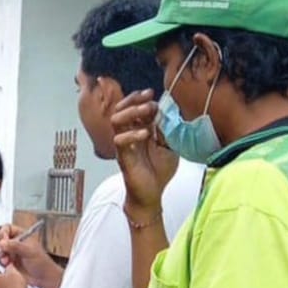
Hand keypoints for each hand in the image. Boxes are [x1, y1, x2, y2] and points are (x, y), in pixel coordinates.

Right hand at [0, 227, 56, 284]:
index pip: (7, 228)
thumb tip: (2, 243)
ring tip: (6, 260)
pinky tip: (6, 264)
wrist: (43, 278)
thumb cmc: (41, 262)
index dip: (3, 233)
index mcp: (21, 235)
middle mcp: (15, 242)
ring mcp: (11, 252)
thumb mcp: (29, 251)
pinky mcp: (8, 261)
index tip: (3, 241)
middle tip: (1, 251)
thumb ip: (15, 246)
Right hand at [110, 89, 178, 215]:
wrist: (151, 194)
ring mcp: (124, 145)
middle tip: (149, 100)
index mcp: (140, 129)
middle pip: (122, 109)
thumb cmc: (159, 172)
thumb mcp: (170, 146)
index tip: (151, 93)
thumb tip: (168, 112)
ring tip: (146, 112)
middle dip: (134, 100)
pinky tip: (145, 135)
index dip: (140, 97)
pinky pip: (119, 141)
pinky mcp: (122, 157)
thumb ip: (168, 130)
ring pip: (116, 120)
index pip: (133, 107)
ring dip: (131, 112)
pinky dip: (131, 134)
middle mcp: (129, 134)